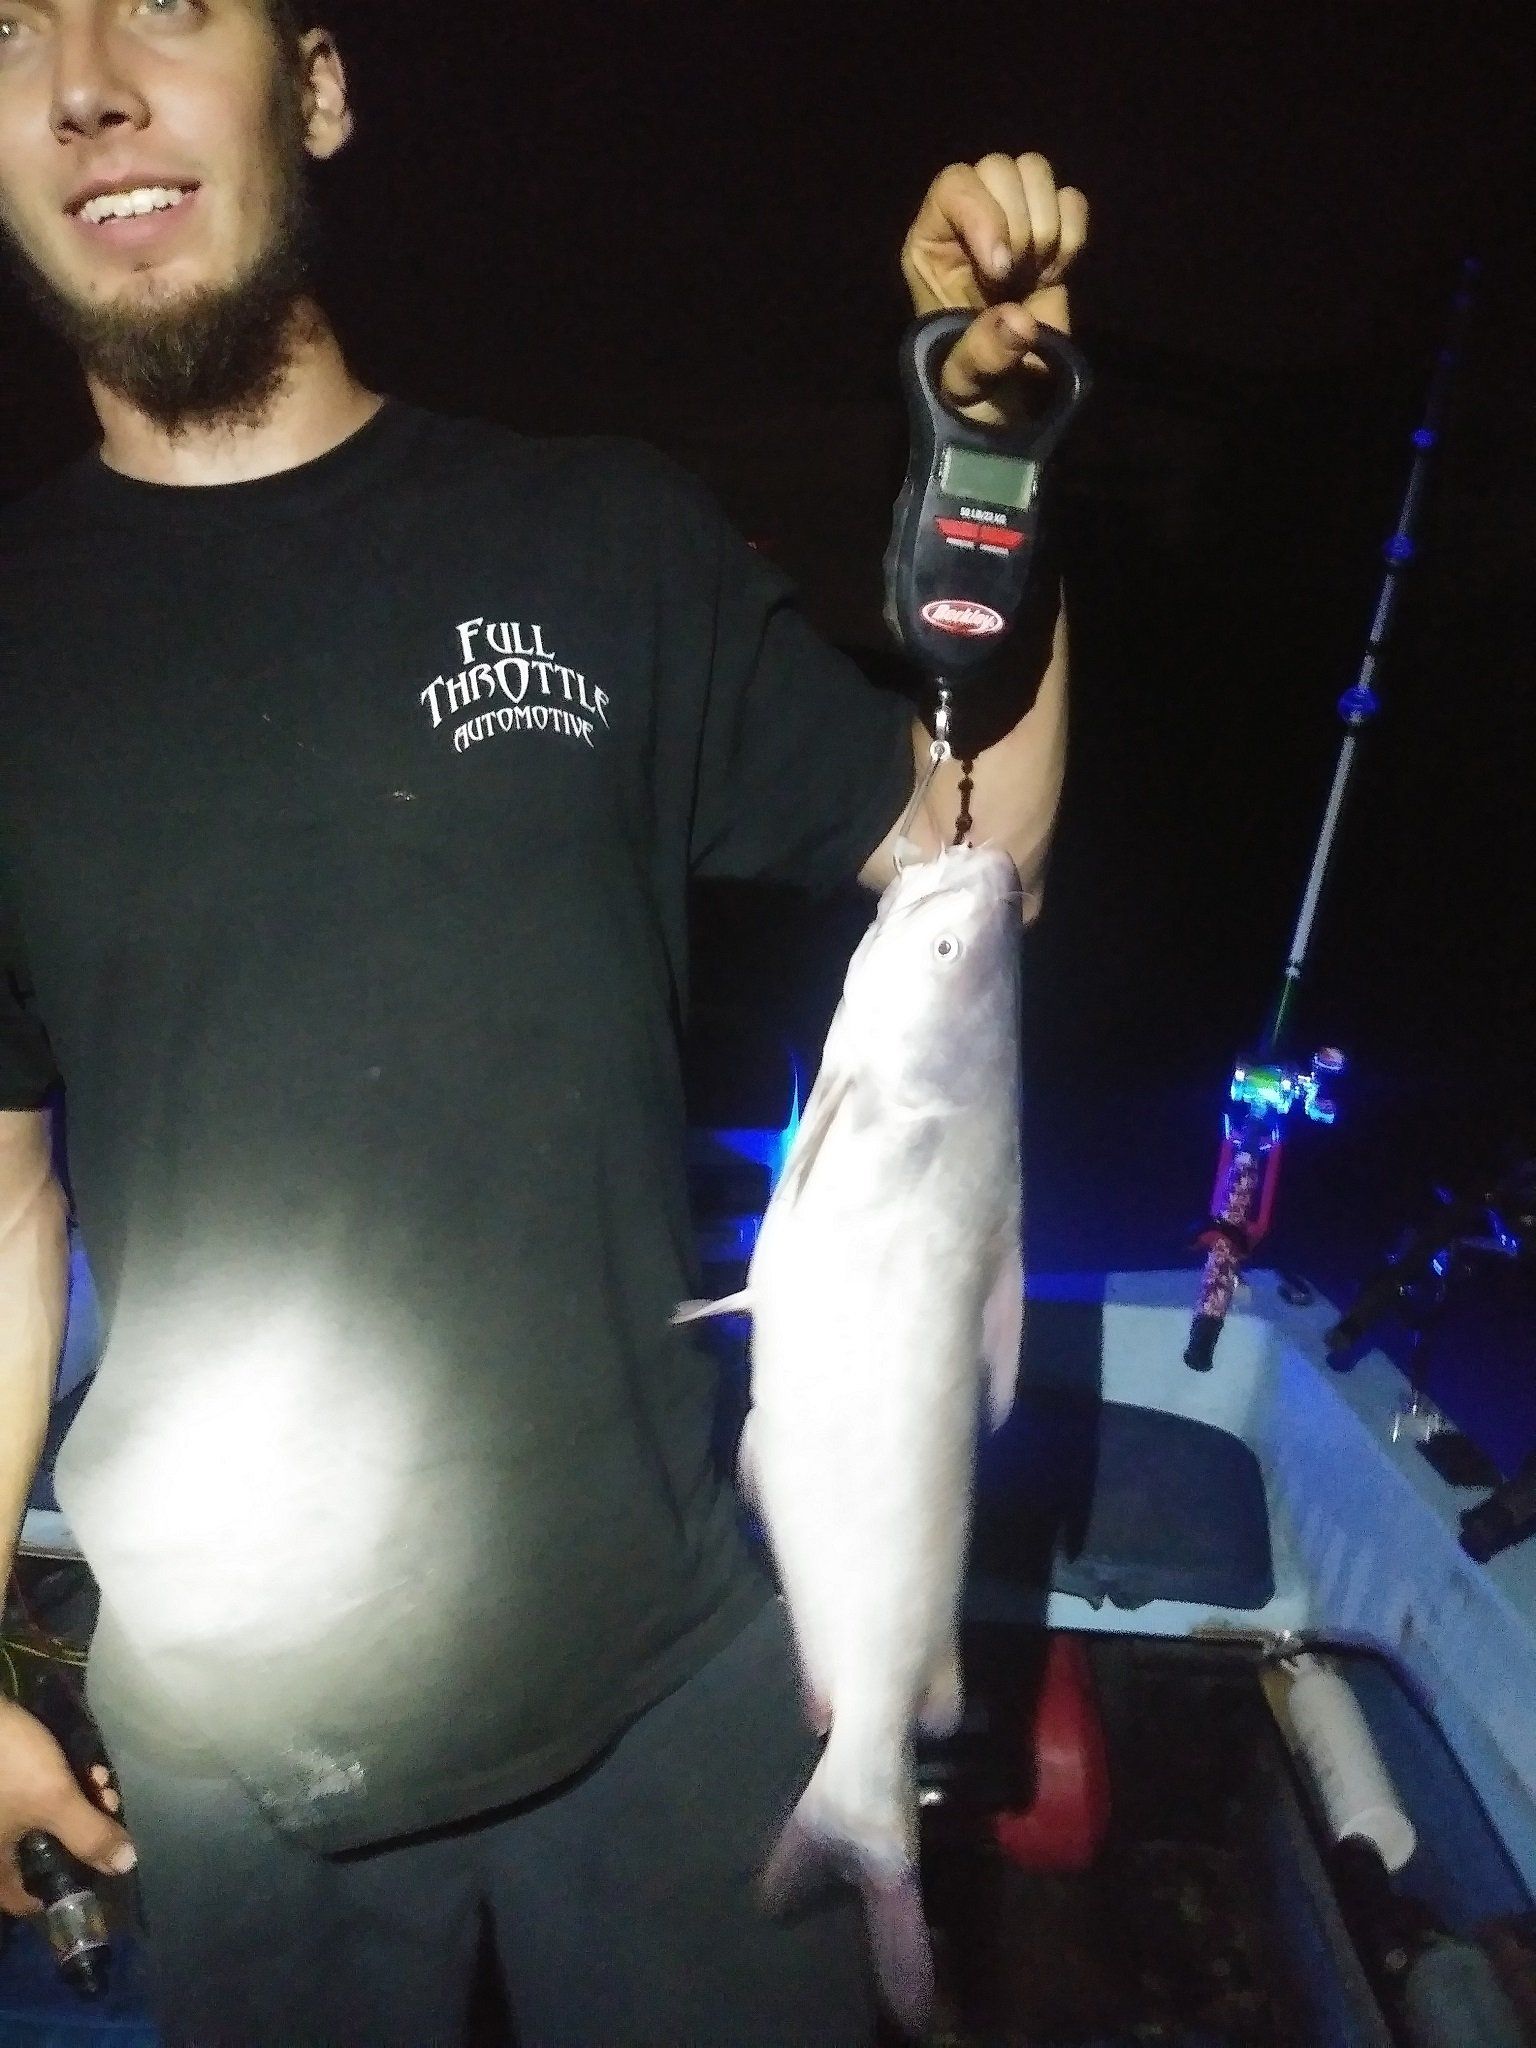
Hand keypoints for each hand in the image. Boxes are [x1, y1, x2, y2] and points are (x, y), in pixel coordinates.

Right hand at [0, 1697, 134, 1916]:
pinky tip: (87, 1767)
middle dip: (82, 1833)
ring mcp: (1, 1813)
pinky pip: (37, 1800)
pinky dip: (63, 1789)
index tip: (96, 1872)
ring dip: (79, 1806)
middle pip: (42, 1856)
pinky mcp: (6, 1785)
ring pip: (44, 1824)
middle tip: (108, 1809)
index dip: (61, 1890)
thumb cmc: (9, 1766)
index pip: (24, 1899)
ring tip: (104, 1782)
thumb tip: (126, 1865)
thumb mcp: (53, 1801)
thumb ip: (89, 1835)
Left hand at [900, 152, 1088, 423]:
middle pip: (998, 168)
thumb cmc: (972, 387)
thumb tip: (1020, 321)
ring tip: (1036, 274)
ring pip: (1035, 171)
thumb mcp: (964, 384)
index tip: (1002, 270)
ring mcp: (1011, 220)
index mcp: (932, 245)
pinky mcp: (1050, 231)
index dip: (983, 214)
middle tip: (1018, 279)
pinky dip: (1073, 233)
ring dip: (1046, 226)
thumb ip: (982, 354)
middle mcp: (968, 221)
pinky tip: (1055, 271)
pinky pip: (1071, 199)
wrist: (1011, 399)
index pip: (953, 185)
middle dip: (1020, 224)